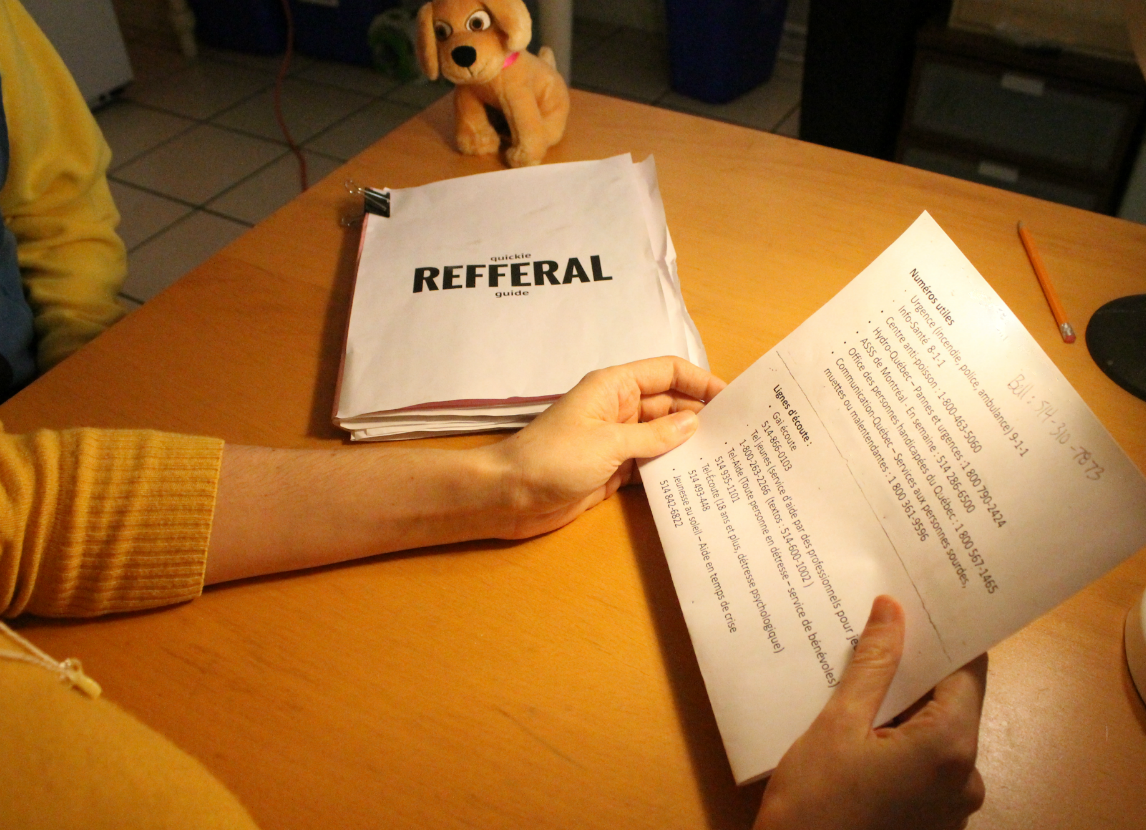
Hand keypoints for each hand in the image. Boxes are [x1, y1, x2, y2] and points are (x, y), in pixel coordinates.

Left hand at [489, 356, 724, 537]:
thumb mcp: (608, 443)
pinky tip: (698, 480)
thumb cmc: (553, 459)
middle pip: (670, 404)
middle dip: (701, 415)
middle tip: (740, 434)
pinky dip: (671, 470)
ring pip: (663, 436)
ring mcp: (617, 440)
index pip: (667, 372)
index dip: (700, 380)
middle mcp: (619, 408)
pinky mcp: (613, 469)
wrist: (509, 496)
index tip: (734, 398)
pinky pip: (651, 464)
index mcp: (615, 387)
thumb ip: (654, 435)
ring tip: (727, 458)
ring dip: (689, 445)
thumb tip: (695, 422)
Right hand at [755, 596, 987, 829]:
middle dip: (914, 672)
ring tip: (858, 684)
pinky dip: (899, 746)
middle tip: (876, 637)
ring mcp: (954, 811)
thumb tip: (893, 610)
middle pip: (951, 705)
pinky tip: (859, 735)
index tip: (918, 606)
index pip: (967, 672)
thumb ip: (873, 665)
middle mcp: (968, 780)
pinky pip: (926, 769)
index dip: (944, 637)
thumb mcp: (837, 724)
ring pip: (934, 737)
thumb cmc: (815, 804)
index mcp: (951, 748)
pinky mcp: (935, 828)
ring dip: (902, 711)